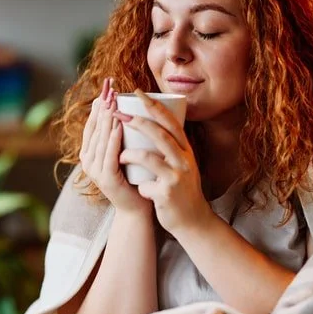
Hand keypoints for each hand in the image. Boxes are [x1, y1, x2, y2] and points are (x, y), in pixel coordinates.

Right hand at [79, 79, 151, 214]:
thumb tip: (125, 108)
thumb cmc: (135, 177)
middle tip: (110, 86)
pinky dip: (113, 139)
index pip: (93, 122)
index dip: (100, 102)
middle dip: (103, 105)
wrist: (138, 208)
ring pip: (101, 138)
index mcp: (90, 152)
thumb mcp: (125, 151)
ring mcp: (95, 170)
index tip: (108, 84)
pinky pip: (109, 154)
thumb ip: (120, 134)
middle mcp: (88, 160)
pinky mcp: (106, 178)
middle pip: (95, 127)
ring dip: (108, 118)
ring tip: (114, 100)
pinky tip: (119, 125)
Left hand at [117, 89, 210, 233]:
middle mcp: (184, 160)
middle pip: (160, 134)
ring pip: (149, 158)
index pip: (170, 122)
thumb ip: (169, 147)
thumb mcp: (181, 164)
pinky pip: (146, 186)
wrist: (193, 221)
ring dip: (130, 155)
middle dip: (137, 121)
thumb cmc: (180, 190)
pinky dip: (140, 188)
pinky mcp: (167, 195)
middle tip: (118, 113)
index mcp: (185, 150)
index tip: (136, 92)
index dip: (153, 105)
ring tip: (120, 157)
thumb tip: (147, 124)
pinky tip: (142, 191)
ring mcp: (176, 177)